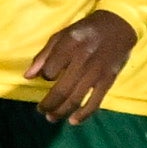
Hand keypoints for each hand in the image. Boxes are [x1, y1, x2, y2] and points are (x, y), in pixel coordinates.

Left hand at [26, 9, 138, 123]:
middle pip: (61, 90)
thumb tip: (27, 76)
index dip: (46, 78)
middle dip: (48, 104)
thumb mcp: (61, 36)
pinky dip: (83, 114)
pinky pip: (95, 102)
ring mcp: (97, 72)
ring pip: (76, 99)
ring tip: (51, 118)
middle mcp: (82, 60)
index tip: (47, 78)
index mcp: (68, 46)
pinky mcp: (109, 80)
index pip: (50, 71)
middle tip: (41, 110)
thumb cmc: (85, 31)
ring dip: (61, 112)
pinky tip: (73, 121)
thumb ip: (43, 56)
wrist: (119, 26)